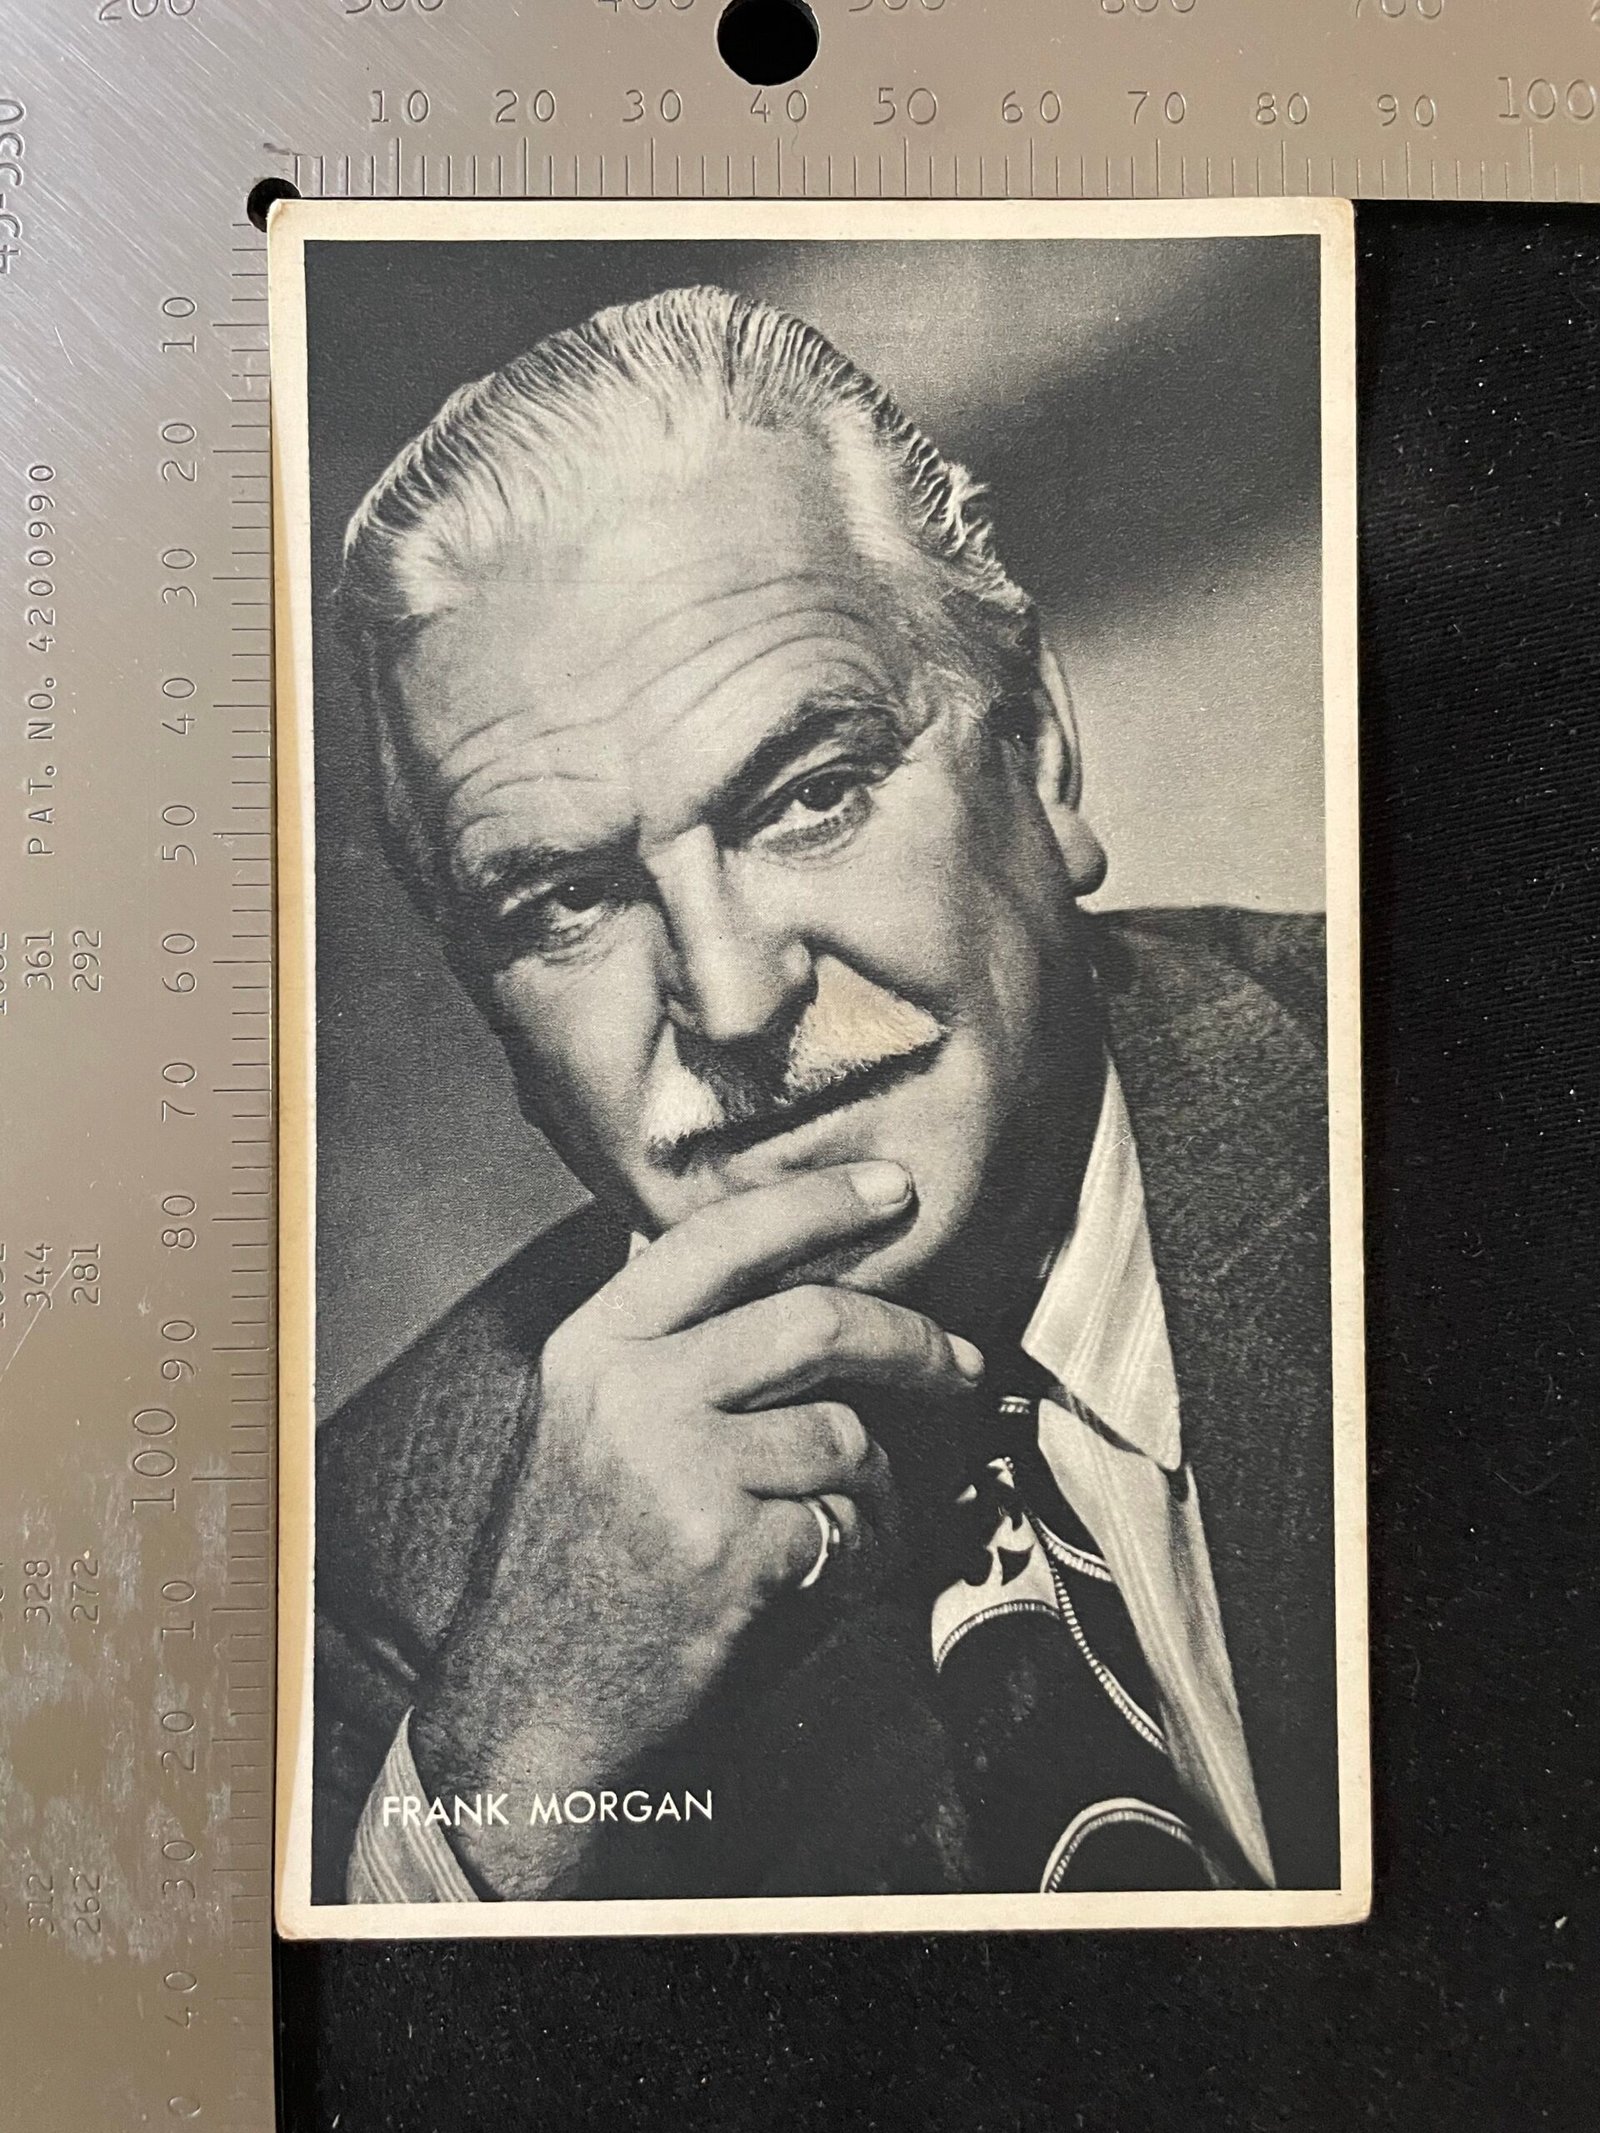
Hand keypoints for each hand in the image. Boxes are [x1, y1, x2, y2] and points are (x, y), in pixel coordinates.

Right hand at [409, 1158, 983, 1897]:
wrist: (539, 1715)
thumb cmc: (582, 1565)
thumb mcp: (584, 1423)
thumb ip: (662, 1341)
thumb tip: (767, 1251)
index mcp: (595, 1345)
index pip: (721, 1237)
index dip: (819, 1202)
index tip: (893, 1188)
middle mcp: (630, 1391)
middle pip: (815, 1322)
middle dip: (910, 1340)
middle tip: (959, 1360)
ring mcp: (678, 1469)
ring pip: (844, 1434)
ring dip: (869, 1486)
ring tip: (835, 1524)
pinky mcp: (729, 1550)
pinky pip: (847, 1523)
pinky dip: (855, 1554)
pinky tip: (811, 1581)